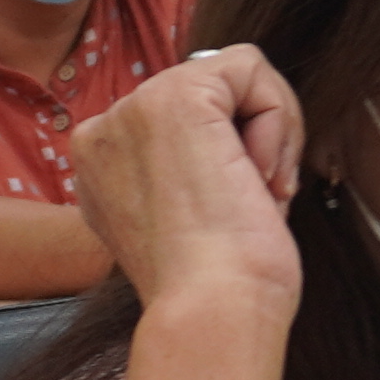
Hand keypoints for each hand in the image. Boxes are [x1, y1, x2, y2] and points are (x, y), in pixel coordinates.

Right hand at [74, 47, 307, 334]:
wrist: (211, 313)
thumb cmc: (217, 288)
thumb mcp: (191, 218)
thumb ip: (190, 171)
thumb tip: (232, 144)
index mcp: (101, 167)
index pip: (183, 123)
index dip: (229, 158)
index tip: (235, 214)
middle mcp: (104, 133)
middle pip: (210, 93)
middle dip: (253, 141)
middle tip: (255, 204)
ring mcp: (132, 110)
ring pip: (234, 76)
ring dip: (270, 132)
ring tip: (258, 191)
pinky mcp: (175, 96)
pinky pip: (250, 66)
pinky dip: (278, 116)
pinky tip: (259, 173)